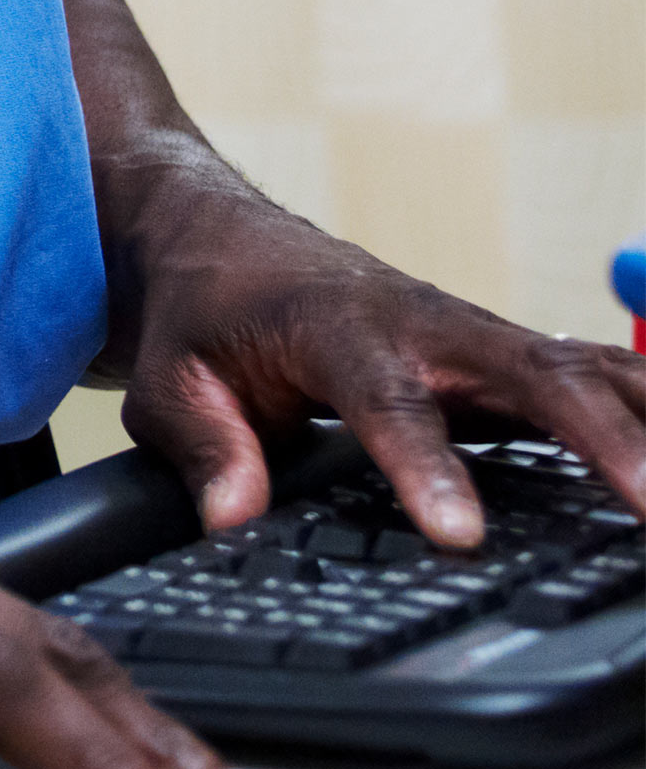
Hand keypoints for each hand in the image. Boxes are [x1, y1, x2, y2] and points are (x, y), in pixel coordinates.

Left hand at [110, 179, 645, 548]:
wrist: (219, 235)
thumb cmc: (202, 307)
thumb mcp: (169, 378)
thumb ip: (202, 444)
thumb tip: (233, 516)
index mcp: (334, 327)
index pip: (389, 401)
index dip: (428, 466)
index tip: (462, 533)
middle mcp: (422, 322)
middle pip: (529, 371)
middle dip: (599, 437)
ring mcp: (471, 333)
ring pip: (581, 366)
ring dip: (642, 422)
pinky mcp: (498, 352)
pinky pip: (587, 372)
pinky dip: (641, 405)